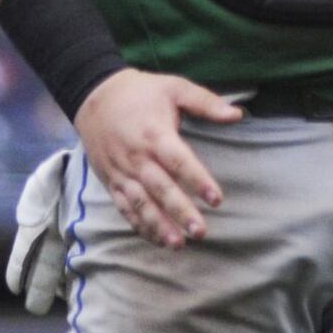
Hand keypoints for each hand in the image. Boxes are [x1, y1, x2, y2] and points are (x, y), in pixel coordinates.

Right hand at [74, 68, 242, 249]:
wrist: (95, 97)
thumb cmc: (140, 92)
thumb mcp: (174, 87)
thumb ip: (205, 102)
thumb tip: (238, 114)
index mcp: (155, 133)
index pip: (179, 161)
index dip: (197, 180)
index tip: (217, 199)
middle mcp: (137, 157)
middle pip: (160, 189)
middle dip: (180, 212)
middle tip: (200, 232)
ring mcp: (122, 172)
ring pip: (141, 204)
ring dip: (159, 225)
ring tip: (178, 244)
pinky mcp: (112, 181)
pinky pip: (125, 208)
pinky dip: (139, 225)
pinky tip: (157, 240)